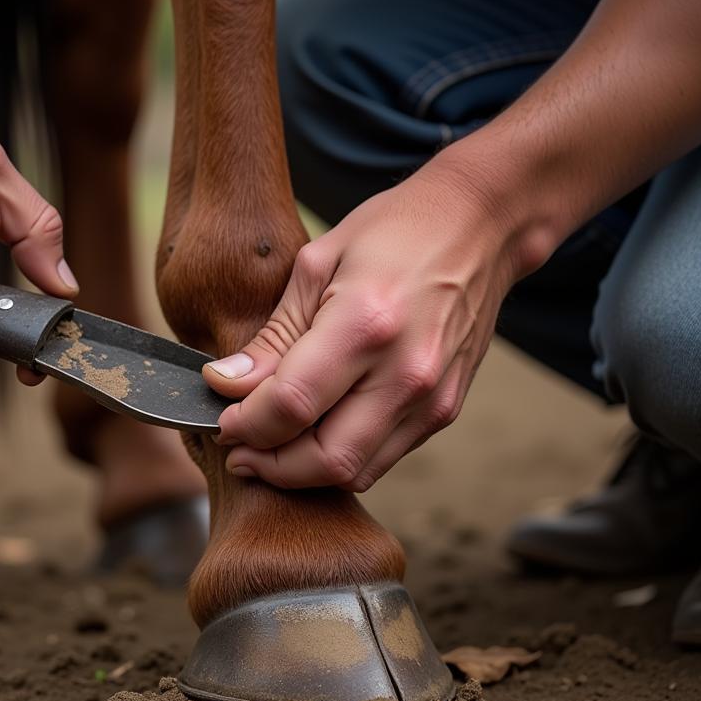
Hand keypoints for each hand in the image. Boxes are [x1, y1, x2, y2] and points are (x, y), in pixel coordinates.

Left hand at [203, 162, 528, 490]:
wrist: (479, 228)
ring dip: (302, 471)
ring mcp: (432, 399)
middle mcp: (406, 372)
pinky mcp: (444, 411)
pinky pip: (381, 458)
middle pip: (324, 460)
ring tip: (269, 444)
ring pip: (354, 472)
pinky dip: (339, 457)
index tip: (221, 417)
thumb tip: (225, 384)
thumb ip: (272, 336)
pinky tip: (314, 430)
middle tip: (237, 446)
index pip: (290, 405)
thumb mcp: (316, 264)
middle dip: (269, 465)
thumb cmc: (393, 232)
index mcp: (365, 324)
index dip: (244, 424)